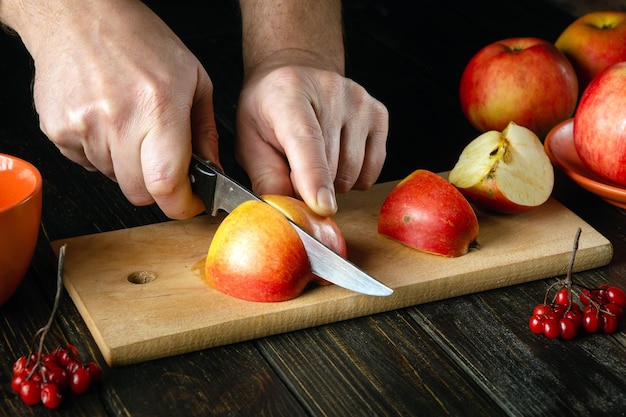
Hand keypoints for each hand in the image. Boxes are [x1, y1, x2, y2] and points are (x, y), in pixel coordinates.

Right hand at [22, 0, 219, 218]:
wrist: (78, 15)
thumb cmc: (139, 40)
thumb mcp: (194, 78)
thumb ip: (205, 131)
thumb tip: (211, 169)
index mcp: (158, 107)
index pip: (167, 184)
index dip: (181, 205)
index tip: (190, 203)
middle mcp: (117, 120)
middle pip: (139, 193)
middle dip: (157, 188)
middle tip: (162, 162)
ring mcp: (83, 127)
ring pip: (114, 180)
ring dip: (128, 166)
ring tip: (131, 127)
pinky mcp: (58, 130)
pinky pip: (88, 164)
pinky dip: (102, 154)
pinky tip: (107, 122)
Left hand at [236, 63, 387, 216]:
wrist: (294, 73)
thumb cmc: (269, 109)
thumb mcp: (250, 140)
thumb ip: (265, 176)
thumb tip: (286, 208)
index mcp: (289, 95)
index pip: (306, 141)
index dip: (314, 177)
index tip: (322, 206)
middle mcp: (330, 92)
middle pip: (330, 166)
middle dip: (311, 185)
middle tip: (295, 170)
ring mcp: (359, 102)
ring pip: (353, 172)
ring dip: (333, 182)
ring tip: (316, 160)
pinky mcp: (378, 113)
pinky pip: (372, 169)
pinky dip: (355, 177)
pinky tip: (338, 159)